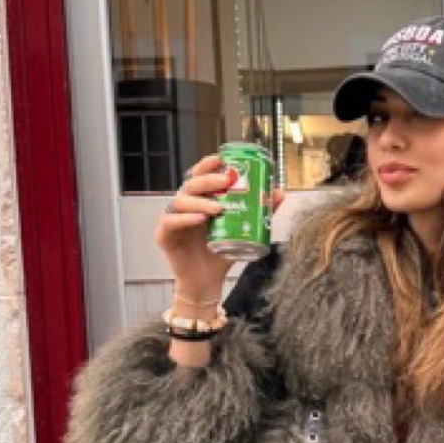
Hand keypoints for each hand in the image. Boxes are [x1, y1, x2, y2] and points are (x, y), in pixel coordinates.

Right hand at [156, 154, 285, 299]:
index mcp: (200, 200)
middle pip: (191, 184)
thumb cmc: (220, 255)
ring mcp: (172, 219)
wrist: (207, 283)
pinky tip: (200, 219)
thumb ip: (260, 213)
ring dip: (200, 201)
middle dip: (209, 180)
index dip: (208, 165)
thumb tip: (279, 193)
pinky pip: (170, 222)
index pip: (200, 176)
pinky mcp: (163, 236)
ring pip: (181, 201)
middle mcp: (185, 206)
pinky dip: (184, 219)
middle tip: (227, 181)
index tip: (221, 159)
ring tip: (218, 208)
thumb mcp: (243, 232)